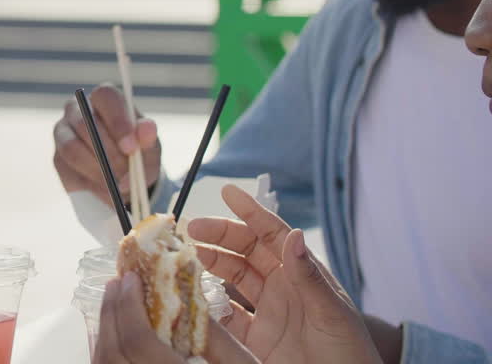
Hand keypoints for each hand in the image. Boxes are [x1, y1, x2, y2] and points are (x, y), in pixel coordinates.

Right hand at [53, 84, 160, 205]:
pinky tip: (107, 193)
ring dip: (98, 171)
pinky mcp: (57, 157)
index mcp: (104, 98)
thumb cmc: (136, 152)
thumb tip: (146, 130)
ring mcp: (62, 132)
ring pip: (72, 149)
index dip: (117, 121)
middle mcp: (78, 109)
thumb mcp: (149, 147)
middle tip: (127, 175)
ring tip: (119, 187)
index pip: (105, 97)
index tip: (130, 148)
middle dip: (108, 153)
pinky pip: (68, 170)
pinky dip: (91, 185)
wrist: (123, 175)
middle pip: (85, 124)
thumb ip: (148, 138)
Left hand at [92, 271, 257, 363]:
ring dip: (105, 330)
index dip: (129, 306)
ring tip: (116, 302)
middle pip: (112, 352)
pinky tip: (118, 334)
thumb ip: (217, 337)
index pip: (138, 342)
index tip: (131, 278)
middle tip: (118, 283)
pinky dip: (107, 351)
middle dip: (111, 312)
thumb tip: (187, 294)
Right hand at [188, 185, 382, 363]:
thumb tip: (293, 236)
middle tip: (192, 227)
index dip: (250, 212)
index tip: (227, 191)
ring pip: (233, 277)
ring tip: (189, 253)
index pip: (273, 235)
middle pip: (246, 251)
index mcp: (303, 274)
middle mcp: (283, 287)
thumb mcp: (332, 313)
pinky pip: (226, 316)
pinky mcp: (256, 339)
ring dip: (211, 262)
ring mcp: (268, 312)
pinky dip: (210, 304)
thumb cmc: (350, 354)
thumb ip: (309, 277)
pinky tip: (196, 294)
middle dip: (219, 235)